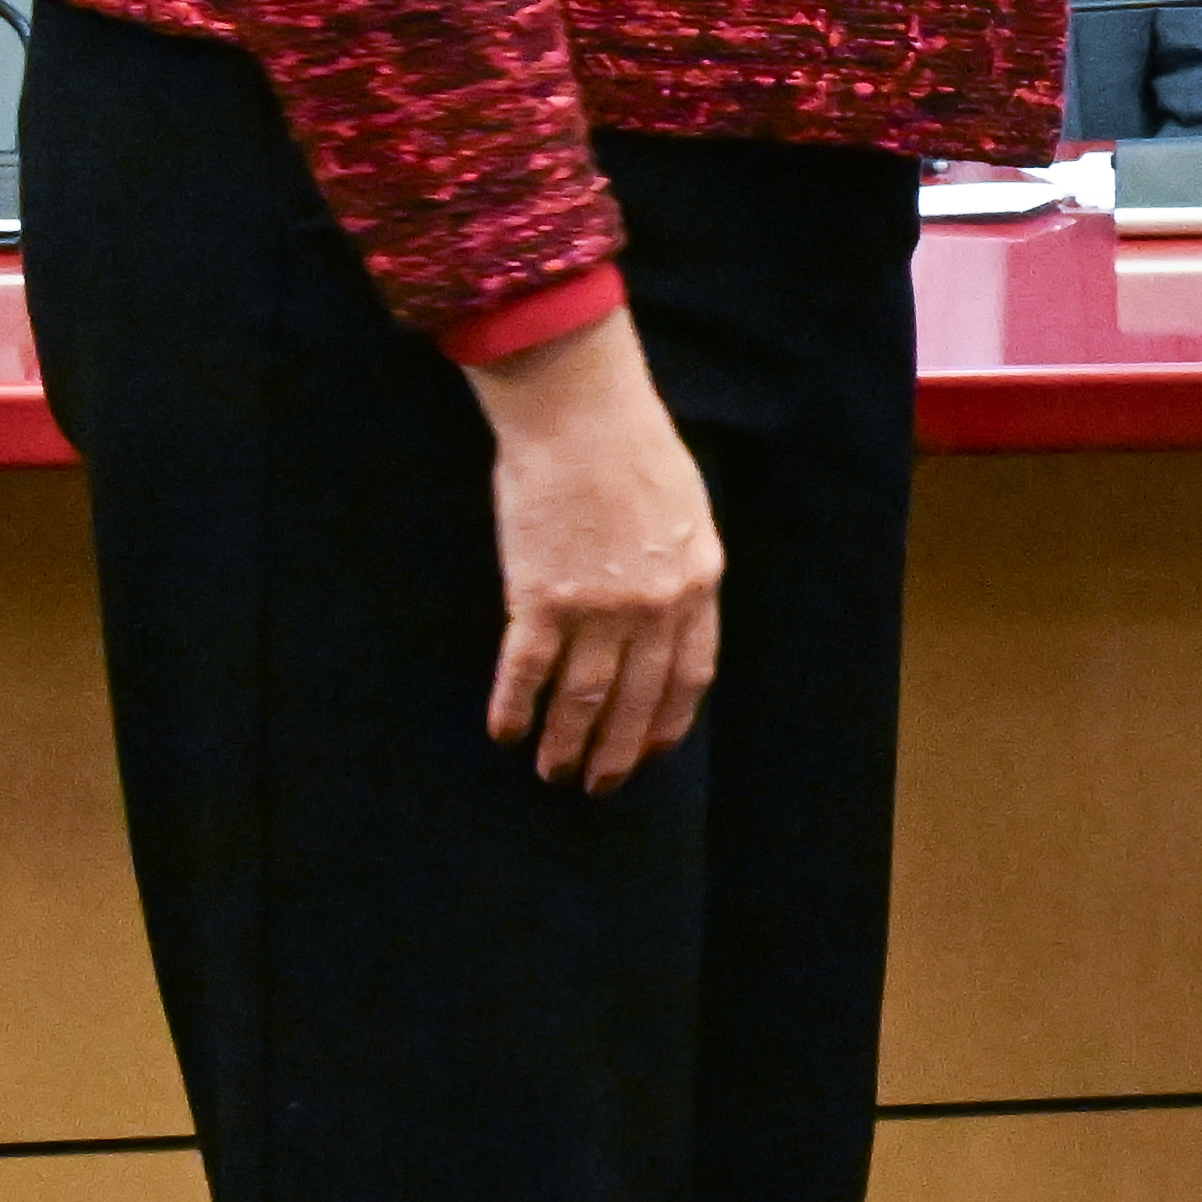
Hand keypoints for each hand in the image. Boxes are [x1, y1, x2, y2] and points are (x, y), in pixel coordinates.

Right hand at [467, 311, 723, 791]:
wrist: (581, 415)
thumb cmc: (634, 447)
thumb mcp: (686, 511)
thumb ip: (681, 565)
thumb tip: (671, 607)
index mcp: (697, 583)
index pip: (690, 675)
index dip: (667, 721)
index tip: (652, 751)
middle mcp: (655, 608)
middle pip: (637, 699)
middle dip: (617, 751)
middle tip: (599, 785)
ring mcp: (598, 608)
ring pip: (583, 699)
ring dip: (566, 744)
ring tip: (552, 773)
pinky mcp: (541, 599)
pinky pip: (527, 672)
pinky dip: (514, 708)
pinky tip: (504, 733)